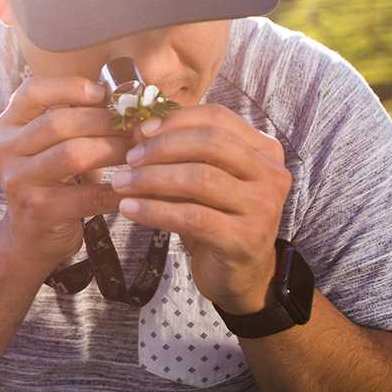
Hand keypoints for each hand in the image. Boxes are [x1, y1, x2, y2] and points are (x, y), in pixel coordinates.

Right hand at [0, 75, 132, 268]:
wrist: (33, 235)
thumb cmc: (53, 180)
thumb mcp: (52, 145)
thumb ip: (75, 119)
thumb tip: (127, 96)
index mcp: (8, 126)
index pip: (31, 92)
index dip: (69, 87)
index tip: (102, 92)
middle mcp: (5, 150)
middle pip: (58, 123)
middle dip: (104, 121)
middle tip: (137, 124)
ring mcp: (17, 181)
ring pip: (73, 155)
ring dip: (114, 150)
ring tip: (139, 151)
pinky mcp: (37, 210)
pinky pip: (87, 195)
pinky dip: (116, 189)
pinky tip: (134, 186)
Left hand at [111, 104, 291, 313]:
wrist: (239, 274)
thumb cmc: (215, 217)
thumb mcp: (202, 177)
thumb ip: (180, 151)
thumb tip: (136, 126)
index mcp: (264, 149)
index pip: (218, 118)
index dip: (176, 119)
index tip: (140, 129)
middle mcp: (272, 174)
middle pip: (211, 143)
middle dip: (162, 147)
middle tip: (129, 158)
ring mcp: (263, 207)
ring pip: (200, 179)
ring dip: (152, 179)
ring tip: (120, 183)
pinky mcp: (245, 238)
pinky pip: (192, 217)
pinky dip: (155, 210)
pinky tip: (129, 209)